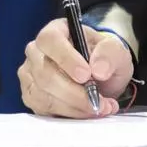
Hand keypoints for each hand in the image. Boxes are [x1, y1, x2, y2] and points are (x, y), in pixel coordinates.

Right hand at [17, 19, 134, 117]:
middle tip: (100, 102)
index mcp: (55, 31)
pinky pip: (44, 109)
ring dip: (74, 107)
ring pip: (43, 95)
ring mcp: (30, 75)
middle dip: (75, 93)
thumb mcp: (115, 51)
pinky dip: (68, 114)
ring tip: (99, 108)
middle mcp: (37, 51)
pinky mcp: (31, 96)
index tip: (86, 75)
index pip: (50, 40)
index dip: (66, 58)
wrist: (100, 78)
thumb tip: (98, 69)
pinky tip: (86, 113)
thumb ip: (110, 54)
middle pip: (45, 74)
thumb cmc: (103, 59)